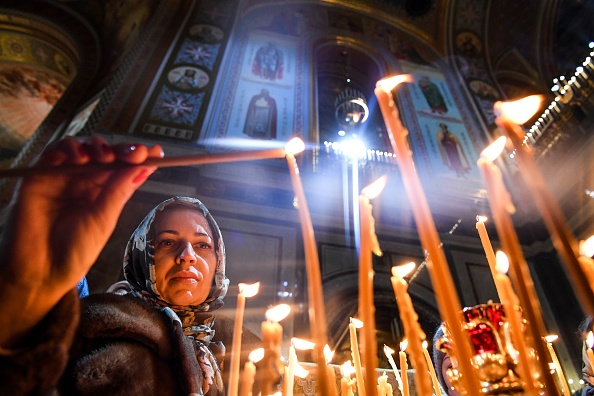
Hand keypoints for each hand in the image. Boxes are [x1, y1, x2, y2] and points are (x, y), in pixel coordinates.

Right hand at [0, 136, 162, 345]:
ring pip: (81, 147)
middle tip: (136, 152)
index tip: (156, 151)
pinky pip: (53, 152)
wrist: (42, 272)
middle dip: (122, 149)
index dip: (139, 157)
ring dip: (96, 145)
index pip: (123, 167)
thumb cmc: (75, 250)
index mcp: (103, 192)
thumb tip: (145, 166)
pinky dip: (67, 148)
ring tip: (105, 157)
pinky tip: (80, 157)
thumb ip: (120, 190)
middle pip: (105, 153)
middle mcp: (83, 181)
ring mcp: (62, 176)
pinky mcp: (39, 175)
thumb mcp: (104, 219)